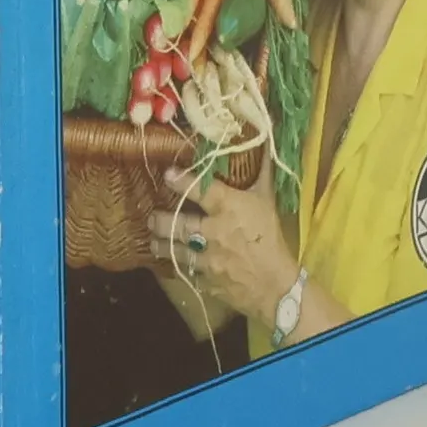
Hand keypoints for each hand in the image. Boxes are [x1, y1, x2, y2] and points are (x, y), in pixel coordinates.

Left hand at [149, 159, 300, 326]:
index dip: (182, 181)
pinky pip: (187, 271)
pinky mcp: (205, 280)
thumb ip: (262, 173)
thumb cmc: (271, 238)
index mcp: (229, 209)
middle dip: (160, 220)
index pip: (202, 190)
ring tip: (153, 240)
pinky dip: (179, 265)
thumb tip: (264, 140)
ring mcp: (207, 259)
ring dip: (161, 244)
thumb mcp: (267, 201)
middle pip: (178, 224)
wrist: (275, 286)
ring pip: (175, 250)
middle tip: (151, 217)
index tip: (168, 175)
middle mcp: (214, 232)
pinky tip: (172, 261)